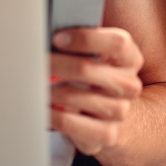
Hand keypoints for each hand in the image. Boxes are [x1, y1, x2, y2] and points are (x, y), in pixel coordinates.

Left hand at [49, 27, 143, 156]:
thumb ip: (83, 43)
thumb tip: (50, 30)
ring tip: (36, 84)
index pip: (117, 43)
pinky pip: (69, 122)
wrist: (111, 115)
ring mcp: (120, 111)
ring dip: (49, 89)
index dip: (86, 38)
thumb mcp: (98, 56)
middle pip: (87, 68)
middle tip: (36, 61)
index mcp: (130, 58)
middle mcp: (129, 85)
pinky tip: (42, 106)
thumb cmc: (96, 77)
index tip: (58, 38)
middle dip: (55, 63)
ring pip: (73, 96)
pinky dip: (50, 113)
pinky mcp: (107, 135)